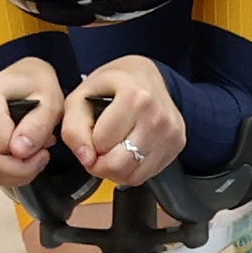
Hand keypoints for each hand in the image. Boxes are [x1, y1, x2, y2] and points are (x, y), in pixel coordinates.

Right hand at [0, 58, 66, 187]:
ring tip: (32, 158)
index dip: (28, 155)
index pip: (2, 146)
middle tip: (41, 158)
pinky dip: (2, 174)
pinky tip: (18, 159)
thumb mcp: (51, 102)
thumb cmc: (37, 86)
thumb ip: (37, 126)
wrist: (25, 79)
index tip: (47, 146)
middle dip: (20, 171)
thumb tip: (19, 151)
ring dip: (12, 175)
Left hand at [55, 55, 184, 186]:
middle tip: (97, 149)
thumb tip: (86, 158)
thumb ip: (74, 128)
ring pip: (133, 176)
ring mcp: (170, 132)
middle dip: (100, 164)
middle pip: (119, 165)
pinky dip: (132, 169)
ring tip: (112, 150)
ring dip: (115, 170)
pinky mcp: (177, 144)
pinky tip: (129, 151)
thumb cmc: (114, 84)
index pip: (100, 145)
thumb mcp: (81, 97)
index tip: (92, 132)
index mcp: (134, 97)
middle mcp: (157, 116)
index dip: (88, 143)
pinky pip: (147, 174)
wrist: (146, 76)